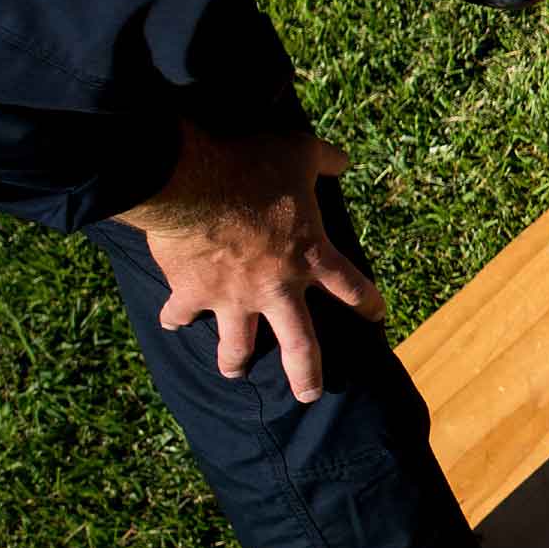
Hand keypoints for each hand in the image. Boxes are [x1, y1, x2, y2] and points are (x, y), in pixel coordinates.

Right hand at [122, 124, 385, 402]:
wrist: (194, 182)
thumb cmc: (252, 166)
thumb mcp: (300, 153)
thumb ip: (325, 160)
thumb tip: (344, 159)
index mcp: (311, 256)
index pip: (350, 286)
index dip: (367, 302)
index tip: (376, 316)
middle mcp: (277, 287)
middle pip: (300, 344)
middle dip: (306, 373)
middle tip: (310, 394)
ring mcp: (233, 297)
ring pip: (237, 345)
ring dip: (234, 361)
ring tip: (234, 372)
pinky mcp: (192, 294)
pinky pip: (182, 314)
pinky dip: (175, 317)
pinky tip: (172, 322)